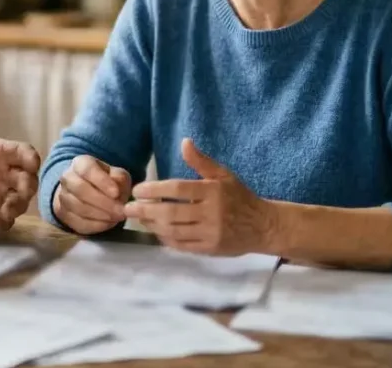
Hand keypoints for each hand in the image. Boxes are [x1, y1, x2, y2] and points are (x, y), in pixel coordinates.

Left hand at [0, 99, 40, 232]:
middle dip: (29, 186)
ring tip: (3, 215)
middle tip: (23, 191)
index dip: (30, 158)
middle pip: (29, 180)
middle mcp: (8, 174)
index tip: (32, 163)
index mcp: (4, 152)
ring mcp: (2, 194)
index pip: (24, 153)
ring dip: (15, 209)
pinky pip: (3, 221)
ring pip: (19, 203)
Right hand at [51, 155, 129, 234]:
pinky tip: (109, 223)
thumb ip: (119, 180)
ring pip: (79, 207)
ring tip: (117, 217)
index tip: (116, 193)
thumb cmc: (107, 182)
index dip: (102, 181)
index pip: (87, 169)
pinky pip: (78, 222)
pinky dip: (96, 225)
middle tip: (120, 210)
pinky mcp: (64, 215)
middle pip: (80, 189)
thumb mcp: (117, 175)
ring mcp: (63, 196)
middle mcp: (67, 178)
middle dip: (103, 202)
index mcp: (80, 163)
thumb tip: (117, 193)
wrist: (89, 193)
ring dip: (101, 215)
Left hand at [125, 138, 277, 255]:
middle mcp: (211, 213)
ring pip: (174, 231)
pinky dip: (165, 239)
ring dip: (152, 225)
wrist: (263, 226)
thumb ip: (201, 161)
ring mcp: (210, 233)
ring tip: (139, 218)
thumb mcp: (224, 175)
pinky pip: (182, 245)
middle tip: (128, 208)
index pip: (178, 189)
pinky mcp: (210, 249)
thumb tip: (184, 142)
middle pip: (171, 212)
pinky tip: (156, 231)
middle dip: (146, 210)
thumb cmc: (240, 197)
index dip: (155, 190)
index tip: (137, 190)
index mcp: (213, 191)